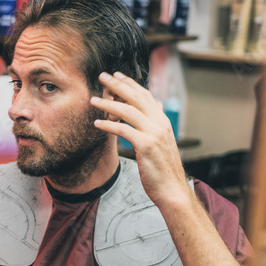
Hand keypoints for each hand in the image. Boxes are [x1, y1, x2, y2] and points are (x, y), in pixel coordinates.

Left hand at [90, 72, 190, 211]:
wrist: (172, 190)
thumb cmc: (163, 169)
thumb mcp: (162, 141)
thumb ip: (157, 123)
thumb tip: (156, 104)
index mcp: (162, 121)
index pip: (145, 95)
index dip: (130, 84)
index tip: (116, 75)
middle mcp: (160, 123)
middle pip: (136, 98)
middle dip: (118, 85)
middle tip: (102, 76)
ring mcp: (154, 133)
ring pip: (128, 111)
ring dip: (108, 103)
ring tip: (93, 99)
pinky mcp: (146, 145)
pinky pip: (123, 130)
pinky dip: (108, 125)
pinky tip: (97, 124)